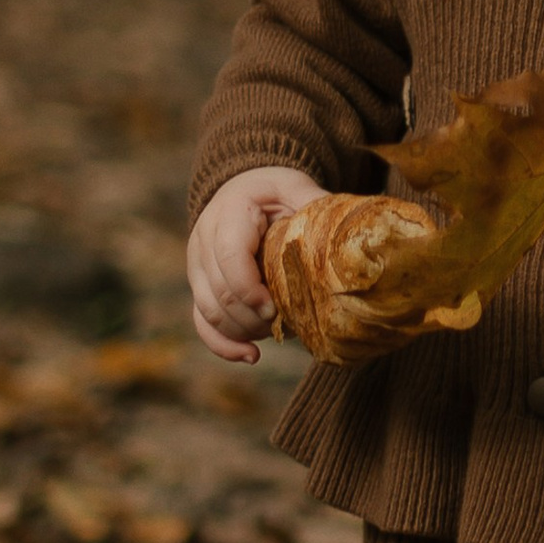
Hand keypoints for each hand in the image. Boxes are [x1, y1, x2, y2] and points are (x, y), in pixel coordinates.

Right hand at [188, 164, 323, 363]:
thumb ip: (313, 203)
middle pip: (220, 292)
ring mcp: (197, 266)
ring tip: (276, 332)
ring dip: (243, 330)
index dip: (250, 289)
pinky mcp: (199, 287)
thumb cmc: (273, 192)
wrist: (241, 191)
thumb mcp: (294, 186)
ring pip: (209, 312)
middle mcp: (203, 240)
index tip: (276, 308)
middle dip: (253, 317)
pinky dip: (223, 345)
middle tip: (284, 323)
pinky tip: (251, 356)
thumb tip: (346, 232)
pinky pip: (202, 323)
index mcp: (228, 213)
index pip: (229, 256)